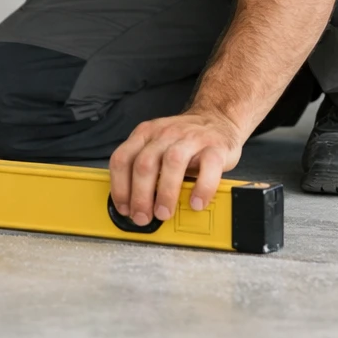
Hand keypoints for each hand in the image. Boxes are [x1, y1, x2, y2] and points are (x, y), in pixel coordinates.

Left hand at [109, 111, 243, 226]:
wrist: (217, 120)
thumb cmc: (184, 141)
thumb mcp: (158, 147)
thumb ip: (146, 170)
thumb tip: (133, 205)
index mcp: (145, 134)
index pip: (122, 159)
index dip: (119, 188)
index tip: (124, 208)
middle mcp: (165, 133)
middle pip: (145, 163)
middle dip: (140, 196)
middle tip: (143, 217)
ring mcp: (191, 138)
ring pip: (173, 162)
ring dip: (166, 193)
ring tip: (164, 213)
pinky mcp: (216, 147)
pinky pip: (208, 166)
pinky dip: (202, 188)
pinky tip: (196, 203)